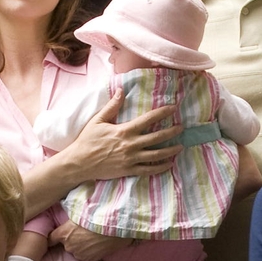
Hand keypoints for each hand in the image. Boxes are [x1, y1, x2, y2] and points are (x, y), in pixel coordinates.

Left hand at [50, 221, 130, 260]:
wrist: (114, 228)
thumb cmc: (97, 217)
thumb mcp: (79, 214)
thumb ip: (70, 221)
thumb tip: (66, 221)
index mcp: (64, 233)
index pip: (50, 239)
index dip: (52, 238)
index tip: (52, 238)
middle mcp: (68, 246)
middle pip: (66, 244)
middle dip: (72, 240)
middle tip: (83, 232)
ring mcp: (78, 254)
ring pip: (76, 251)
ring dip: (81, 246)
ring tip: (92, 238)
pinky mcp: (88, 260)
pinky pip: (85, 256)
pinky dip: (89, 252)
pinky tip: (96, 244)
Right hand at [59, 93, 184, 182]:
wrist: (80, 163)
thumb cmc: (87, 140)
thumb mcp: (98, 120)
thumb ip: (112, 106)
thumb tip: (120, 90)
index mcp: (124, 130)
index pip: (148, 119)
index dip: (162, 113)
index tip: (173, 108)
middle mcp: (131, 144)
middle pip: (157, 137)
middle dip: (172, 132)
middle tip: (182, 128)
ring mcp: (131, 159)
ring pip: (156, 155)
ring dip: (170, 150)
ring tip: (180, 147)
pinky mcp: (129, 170)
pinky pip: (149, 170)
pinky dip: (160, 167)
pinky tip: (169, 164)